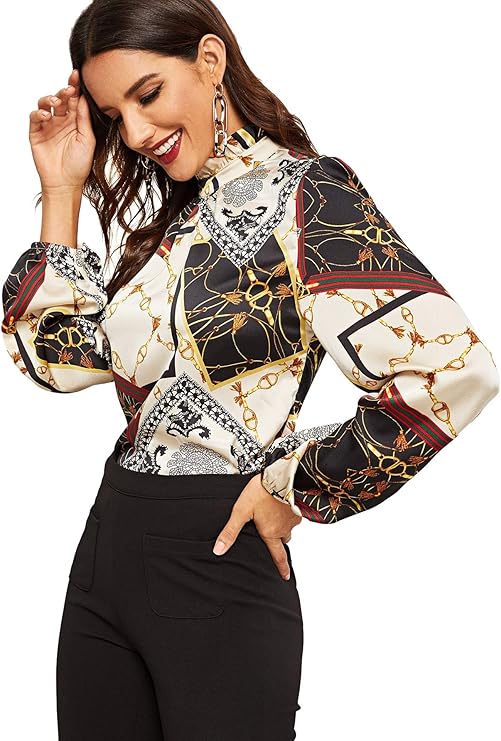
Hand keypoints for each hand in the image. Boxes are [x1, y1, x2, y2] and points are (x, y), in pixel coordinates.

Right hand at [29, 68, 96, 189]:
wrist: (66, 183)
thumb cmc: (80, 164)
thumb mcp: (87, 140)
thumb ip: (84, 119)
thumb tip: (83, 97)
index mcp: (76, 121)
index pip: (75, 99)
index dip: (75, 86)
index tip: (78, 75)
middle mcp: (62, 120)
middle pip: (60, 98)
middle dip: (64, 91)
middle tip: (69, 89)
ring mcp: (48, 126)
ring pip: (45, 104)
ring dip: (50, 99)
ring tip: (57, 104)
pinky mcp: (36, 132)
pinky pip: (35, 117)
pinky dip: (39, 113)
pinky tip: (46, 116)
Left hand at [212, 473, 301, 579]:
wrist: (281, 476)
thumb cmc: (261, 492)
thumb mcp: (240, 511)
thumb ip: (230, 531)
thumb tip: (219, 550)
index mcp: (271, 533)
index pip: (278, 556)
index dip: (281, 568)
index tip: (285, 577)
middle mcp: (284, 528)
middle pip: (282, 540)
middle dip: (278, 540)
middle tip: (273, 537)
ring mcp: (293, 518)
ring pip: (288, 527)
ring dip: (282, 525)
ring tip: (274, 516)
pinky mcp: (299, 507)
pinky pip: (294, 515)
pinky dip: (288, 513)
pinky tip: (282, 505)